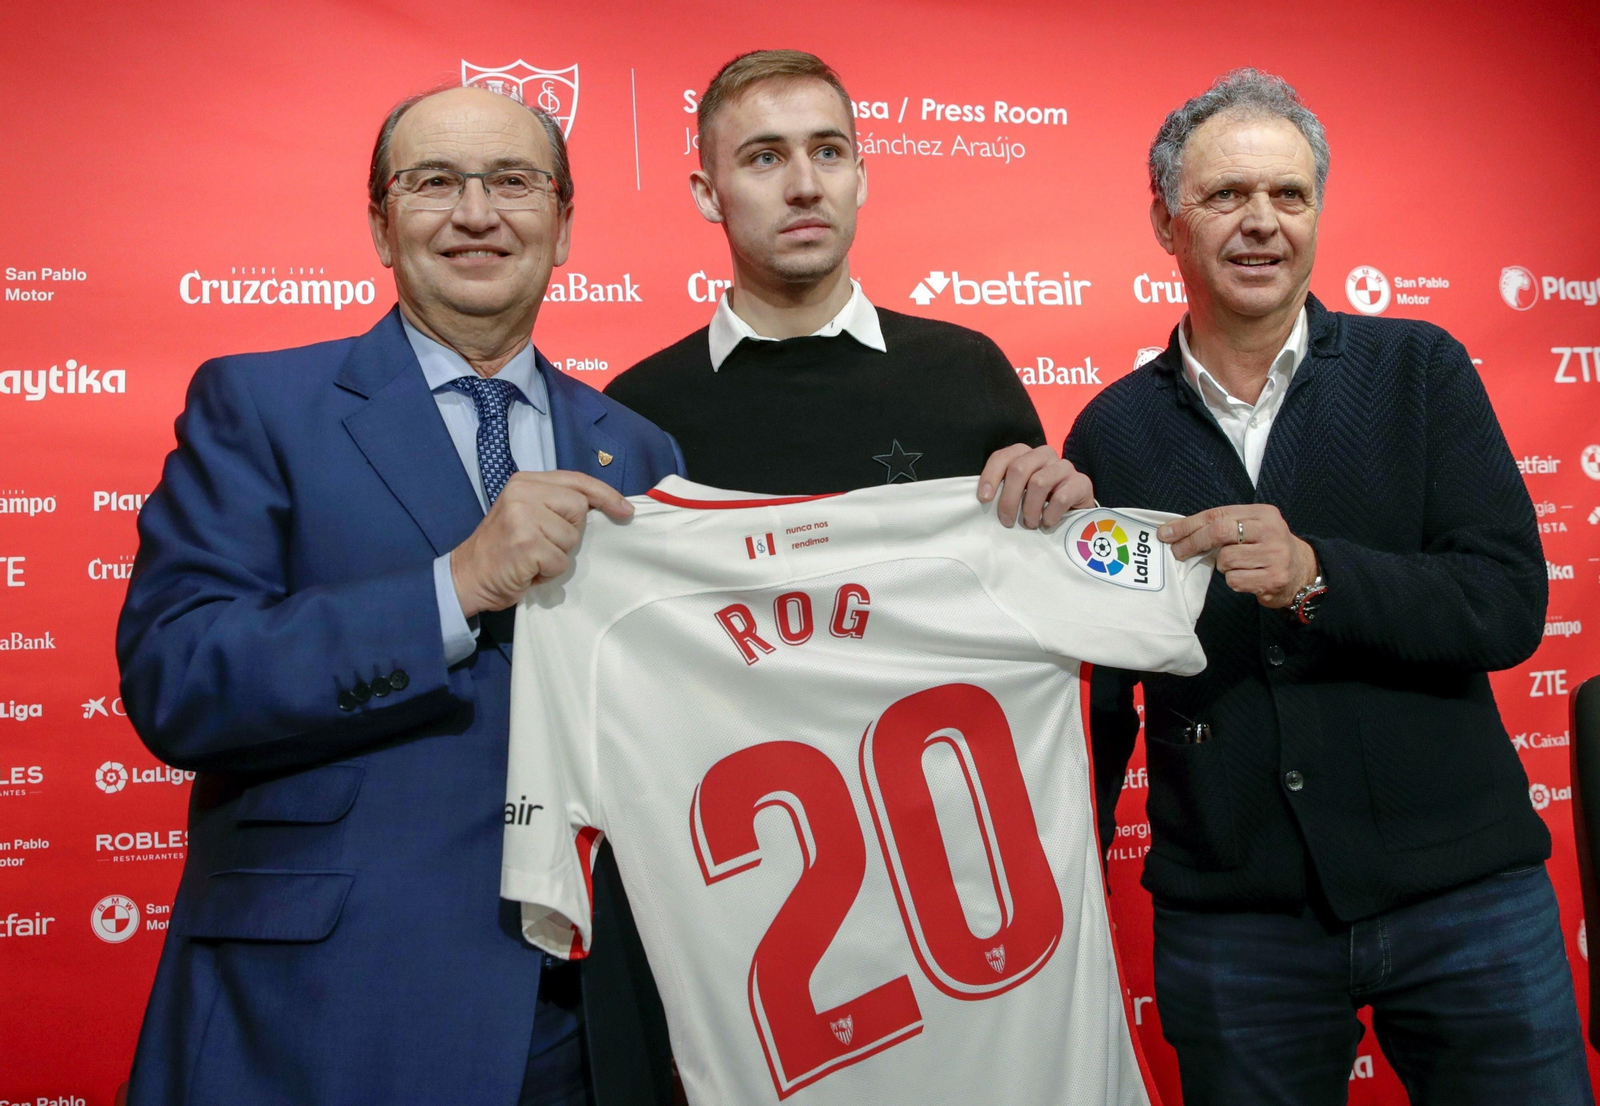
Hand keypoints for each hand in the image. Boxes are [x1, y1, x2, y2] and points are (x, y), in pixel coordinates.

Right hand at [450, 471, 632, 617]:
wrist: (467, 576)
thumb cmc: (503, 549)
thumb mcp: (525, 513)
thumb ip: (554, 503)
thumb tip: (604, 506)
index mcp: (524, 481)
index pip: (576, 480)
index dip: (605, 494)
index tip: (624, 509)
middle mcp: (522, 494)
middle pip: (579, 507)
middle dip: (569, 532)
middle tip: (542, 543)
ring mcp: (523, 517)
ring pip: (571, 538)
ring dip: (557, 556)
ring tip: (532, 558)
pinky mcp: (526, 544)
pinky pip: (560, 561)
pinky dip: (548, 573)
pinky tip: (528, 570)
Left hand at [977, 444, 1094, 528]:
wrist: (1074, 512)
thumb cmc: (1039, 503)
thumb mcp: (1018, 494)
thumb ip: (1003, 490)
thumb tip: (983, 500)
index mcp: (1025, 454)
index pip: (1003, 456)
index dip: (990, 476)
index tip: (984, 499)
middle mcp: (1045, 455)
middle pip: (1019, 468)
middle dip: (1009, 498)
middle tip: (1007, 521)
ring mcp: (1064, 466)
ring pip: (1039, 482)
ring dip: (1030, 508)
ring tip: (1029, 523)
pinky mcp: (1081, 482)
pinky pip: (1061, 497)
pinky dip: (1050, 514)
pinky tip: (1047, 522)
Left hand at [1158, 504, 1318, 607]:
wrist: (1303, 571)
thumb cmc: (1266, 547)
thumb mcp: (1251, 528)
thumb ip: (1222, 526)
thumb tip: (1176, 531)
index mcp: (1262, 513)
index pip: (1217, 515)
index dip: (1188, 525)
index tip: (1167, 533)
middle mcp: (1270, 531)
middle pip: (1219, 532)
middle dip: (1193, 543)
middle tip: (1178, 552)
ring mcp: (1274, 555)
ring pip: (1225, 560)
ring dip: (1222, 566)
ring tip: (1238, 565)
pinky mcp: (1274, 578)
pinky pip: (1235, 580)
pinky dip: (1234, 581)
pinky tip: (1247, 577)